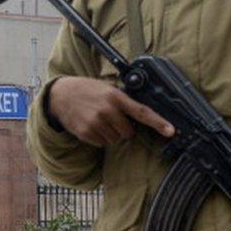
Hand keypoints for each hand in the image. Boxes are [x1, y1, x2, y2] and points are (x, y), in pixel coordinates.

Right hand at [48, 76, 174, 145]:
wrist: (60, 95)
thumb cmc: (87, 90)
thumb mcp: (106, 87)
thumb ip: (122, 99)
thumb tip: (139, 113)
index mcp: (115, 97)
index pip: (142, 112)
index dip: (158, 122)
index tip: (170, 130)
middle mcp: (107, 110)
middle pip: (128, 132)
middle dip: (123, 128)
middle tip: (111, 118)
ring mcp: (96, 123)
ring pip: (115, 139)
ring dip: (110, 133)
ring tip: (98, 120)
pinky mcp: (86, 133)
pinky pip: (102, 143)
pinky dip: (99, 137)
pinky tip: (90, 125)